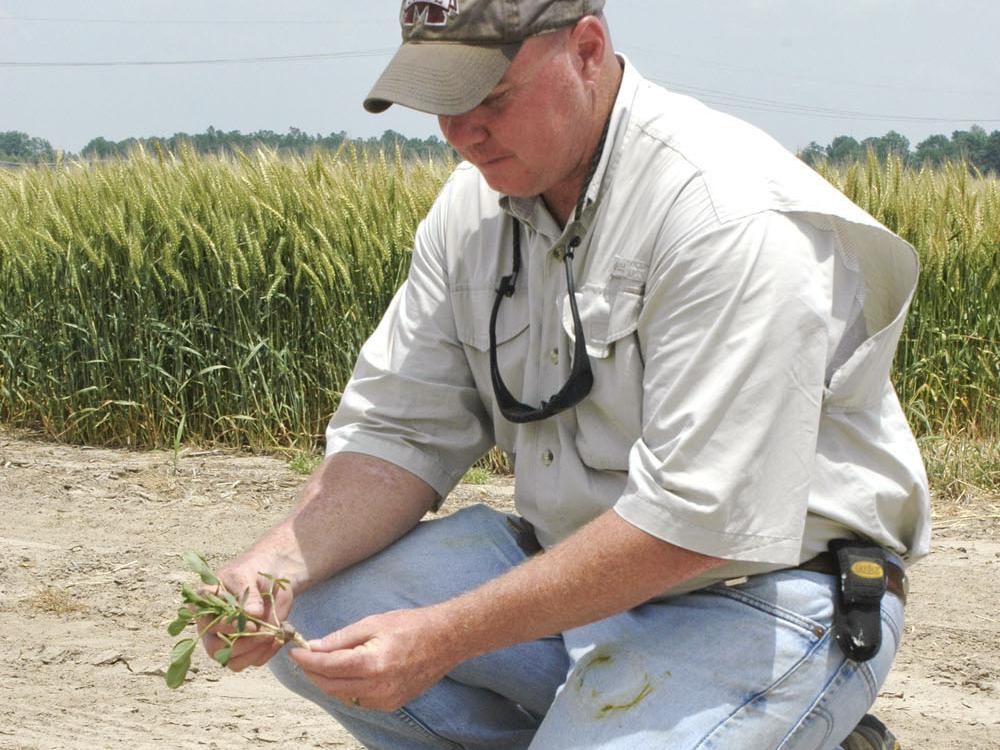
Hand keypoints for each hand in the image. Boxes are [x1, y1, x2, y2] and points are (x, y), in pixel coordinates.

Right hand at [197, 557, 293, 671]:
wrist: (276, 574)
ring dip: (254, 652)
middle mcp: (212, 625)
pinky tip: (279, 639)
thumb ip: (248, 594)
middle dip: (240, 644)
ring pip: (232, 661)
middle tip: (262, 632)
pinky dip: (267, 653)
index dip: (224, 627)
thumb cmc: (256, 570)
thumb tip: (251, 614)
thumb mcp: (250, 575)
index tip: (249, 623)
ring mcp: (228, 639)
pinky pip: (252, 661)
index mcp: (205, 603)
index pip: (204, 622)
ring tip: (273, 636)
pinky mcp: (247, 647)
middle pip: (214, 648)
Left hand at [289, 607, 459, 710]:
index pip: (327, 665)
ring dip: (328, 681)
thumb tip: (314, 646)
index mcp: (372, 663)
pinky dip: (346, 688)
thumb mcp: (373, 623)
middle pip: (330, 685)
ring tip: (321, 663)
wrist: (446, 639)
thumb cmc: (412, 625)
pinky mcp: (391, 704)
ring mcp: (385, 699)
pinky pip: (359, 699)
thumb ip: (341, 638)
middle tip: (304, 657)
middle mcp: (378, 687)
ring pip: (342, 695)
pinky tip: (346, 673)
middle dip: (313, 671)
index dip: (307, 659)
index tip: (294, 651)